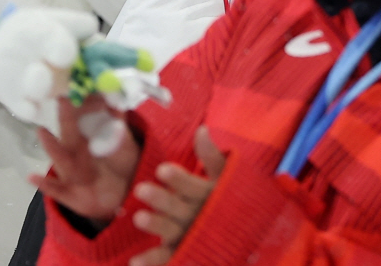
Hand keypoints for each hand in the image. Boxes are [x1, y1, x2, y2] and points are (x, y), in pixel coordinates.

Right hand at [32, 95, 138, 225]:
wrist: (118, 198)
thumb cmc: (118, 167)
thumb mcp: (124, 144)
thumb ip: (118, 124)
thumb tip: (118, 98)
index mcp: (89, 140)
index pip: (84, 119)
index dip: (83, 103)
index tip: (80, 84)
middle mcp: (77, 155)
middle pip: (71, 134)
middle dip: (66, 117)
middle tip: (62, 98)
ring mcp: (70, 174)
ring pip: (61, 158)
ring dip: (51, 145)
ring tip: (41, 131)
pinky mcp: (69, 195)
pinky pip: (55, 190)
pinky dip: (44, 184)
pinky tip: (31, 177)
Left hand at [129, 126, 226, 265]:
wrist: (246, 234)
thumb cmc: (230, 197)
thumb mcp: (225, 174)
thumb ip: (211, 155)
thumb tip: (201, 128)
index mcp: (212, 195)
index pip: (194, 186)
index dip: (178, 179)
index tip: (161, 169)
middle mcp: (201, 216)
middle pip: (179, 208)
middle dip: (161, 199)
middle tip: (139, 188)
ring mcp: (192, 236)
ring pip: (172, 231)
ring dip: (156, 226)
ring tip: (137, 217)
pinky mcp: (185, 253)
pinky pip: (168, 258)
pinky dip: (152, 261)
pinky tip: (134, 261)